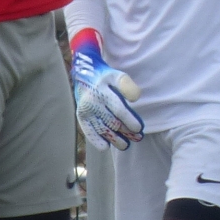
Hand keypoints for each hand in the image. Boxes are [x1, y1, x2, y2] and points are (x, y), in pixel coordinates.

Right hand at [70, 30, 143, 150]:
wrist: (83, 73)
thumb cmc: (106, 77)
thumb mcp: (118, 76)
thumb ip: (128, 86)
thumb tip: (135, 99)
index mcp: (104, 88)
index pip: (118, 108)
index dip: (129, 120)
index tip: (138, 128)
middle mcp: (93, 99)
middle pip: (112, 121)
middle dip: (126, 132)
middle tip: (137, 138)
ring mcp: (86, 109)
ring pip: (102, 129)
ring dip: (115, 139)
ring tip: (125, 145)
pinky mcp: (81, 115)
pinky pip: (88, 130)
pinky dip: (96, 140)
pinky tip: (105, 147)